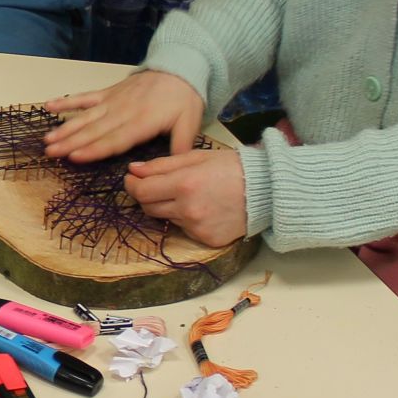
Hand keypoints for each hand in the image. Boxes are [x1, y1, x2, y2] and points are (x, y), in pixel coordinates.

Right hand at [45, 70, 204, 162]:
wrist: (179, 67)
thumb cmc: (184, 98)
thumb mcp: (190, 123)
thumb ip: (180, 146)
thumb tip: (173, 170)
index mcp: (141, 122)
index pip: (114, 140)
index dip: (94, 149)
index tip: (74, 157)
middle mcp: (122, 112)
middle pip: (94, 131)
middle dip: (71, 142)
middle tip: (51, 152)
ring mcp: (112, 101)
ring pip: (85, 117)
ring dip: (66, 128)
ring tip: (47, 139)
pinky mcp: (108, 92)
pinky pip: (85, 97)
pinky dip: (67, 102)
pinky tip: (49, 106)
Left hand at [125, 149, 247, 248]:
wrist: (266, 190)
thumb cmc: (231, 167)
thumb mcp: (196, 157)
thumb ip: (161, 165)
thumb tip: (133, 170)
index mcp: (184, 184)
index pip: (142, 191)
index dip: (131, 185)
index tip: (132, 179)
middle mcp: (188, 210)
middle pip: (148, 208)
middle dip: (146, 195)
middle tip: (156, 185)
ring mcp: (197, 228)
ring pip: (166, 218)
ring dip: (168, 207)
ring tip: (188, 194)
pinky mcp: (207, 240)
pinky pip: (185, 230)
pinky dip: (187, 219)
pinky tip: (203, 208)